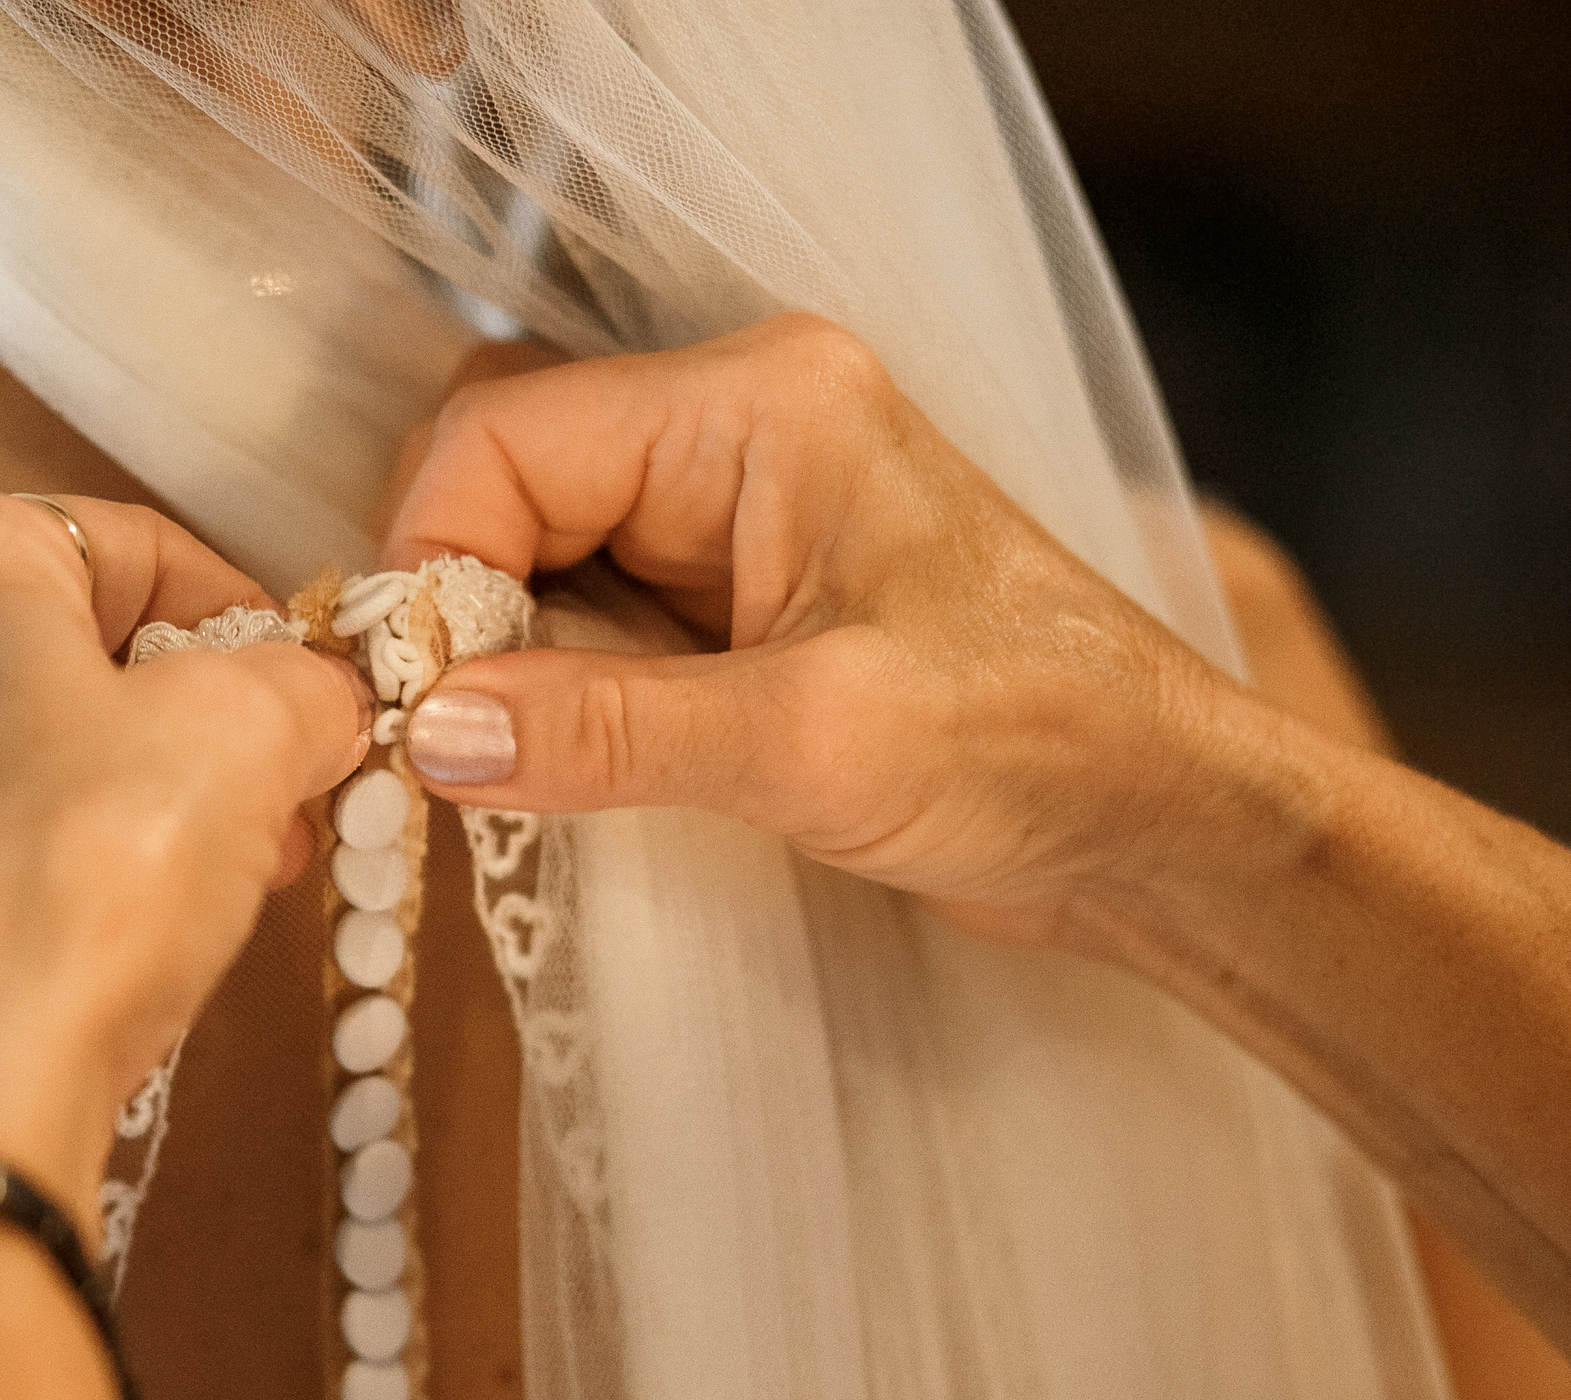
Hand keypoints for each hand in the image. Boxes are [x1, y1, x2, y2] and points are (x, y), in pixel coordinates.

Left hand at [0, 492, 368, 1228]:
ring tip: (121, 817)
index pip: (133, 553)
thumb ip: (298, 681)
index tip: (297, 709)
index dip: (240, 631)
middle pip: (33, 632)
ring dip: (17, 734)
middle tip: (247, 810)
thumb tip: (317, 694)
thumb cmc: (91, 894)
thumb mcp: (249, 743)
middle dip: (151, 712)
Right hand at [381, 313, 1277, 949]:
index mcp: (759, 406)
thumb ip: (606, 730)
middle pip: (508, 474)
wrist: (1158, 822)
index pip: (508, 435)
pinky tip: (563, 754)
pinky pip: (589, 608)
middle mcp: (736, 429)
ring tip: (512, 757)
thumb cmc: (1037, 748)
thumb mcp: (811, 744)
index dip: (434, 558)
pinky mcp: (737, 593)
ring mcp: (736, 510)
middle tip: (447, 732)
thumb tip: (427, 731)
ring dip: (505, 650)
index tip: (413, 698)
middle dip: (460, 601)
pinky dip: (553, 681)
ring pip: (537, 547)